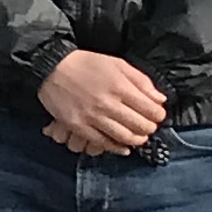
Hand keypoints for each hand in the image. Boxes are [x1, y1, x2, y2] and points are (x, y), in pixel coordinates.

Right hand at [38, 47, 168, 155]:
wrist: (51, 68)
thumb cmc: (85, 64)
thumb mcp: (117, 64)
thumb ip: (141, 81)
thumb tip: (160, 99)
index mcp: (120, 87)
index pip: (151, 110)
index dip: (158, 115)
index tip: (156, 114)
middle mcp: (107, 103)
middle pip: (140, 126)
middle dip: (149, 128)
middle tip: (148, 126)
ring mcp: (92, 116)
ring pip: (124, 137)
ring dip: (136, 139)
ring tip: (138, 136)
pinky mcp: (78, 125)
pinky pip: (102, 142)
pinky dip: (116, 147)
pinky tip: (122, 146)